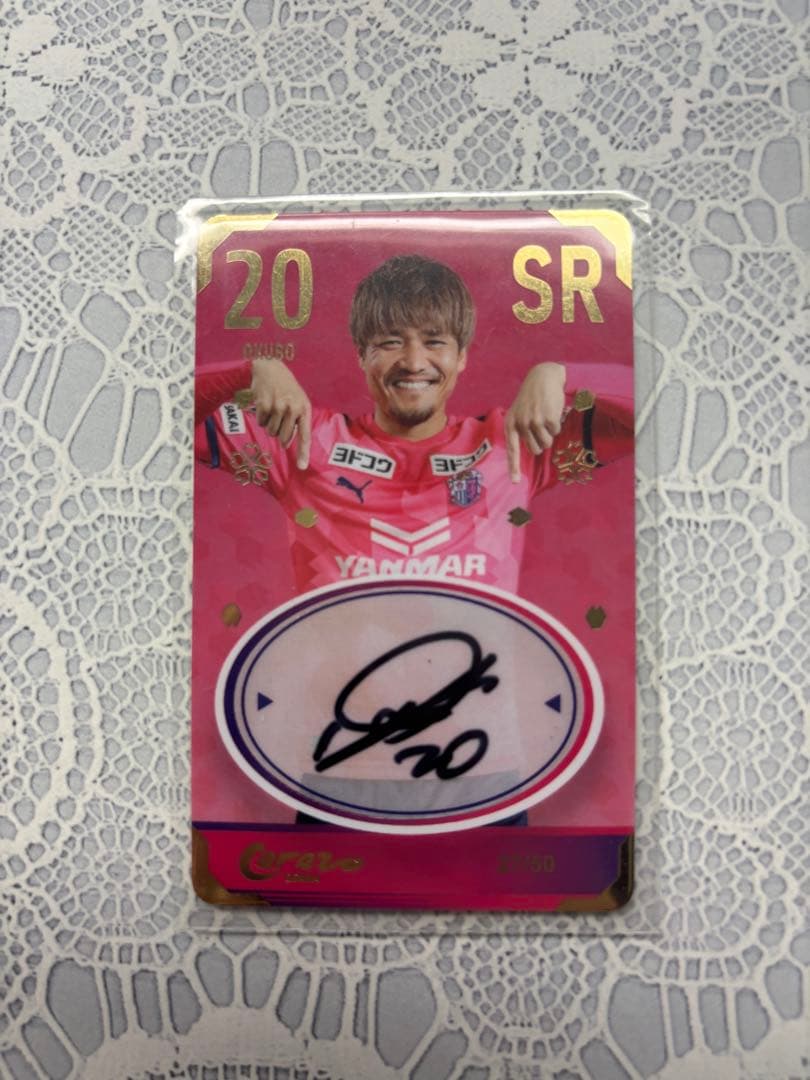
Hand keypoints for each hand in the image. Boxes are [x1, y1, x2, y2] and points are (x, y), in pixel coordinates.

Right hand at [251, 358, 311, 468]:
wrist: (269, 368)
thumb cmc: (286, 388)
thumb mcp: (298, 400)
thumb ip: (297, 421)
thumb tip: (286, 443)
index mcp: (304, 408)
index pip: (305, 435)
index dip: (303, 452)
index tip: (302, 466)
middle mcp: (293, 408)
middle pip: (284, 438)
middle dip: (280, 433)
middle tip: (279, 417)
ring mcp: (278, 407)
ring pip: (271, 432)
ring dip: (270, 424)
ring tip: (273, 407)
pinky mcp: (264, 406)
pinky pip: (261, 423)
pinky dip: (261, 417)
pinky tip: (264, 404)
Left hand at [505, 362, 565, 482]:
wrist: (543, 377)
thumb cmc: (532, 398)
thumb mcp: (519, 412)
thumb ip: (521, 430)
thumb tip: (533, 451)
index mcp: (511, 424)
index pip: (512, 449)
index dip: (514, 467)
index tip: (516, 482)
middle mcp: (521, 424)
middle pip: (536, 449)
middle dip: (542, 440)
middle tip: (541, 424)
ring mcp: (534, 422)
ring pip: (547, 442)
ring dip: (550, 432)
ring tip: (546, 415)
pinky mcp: (548, 418)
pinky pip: (556, 431)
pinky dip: (557, 423)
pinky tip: (552, 410)